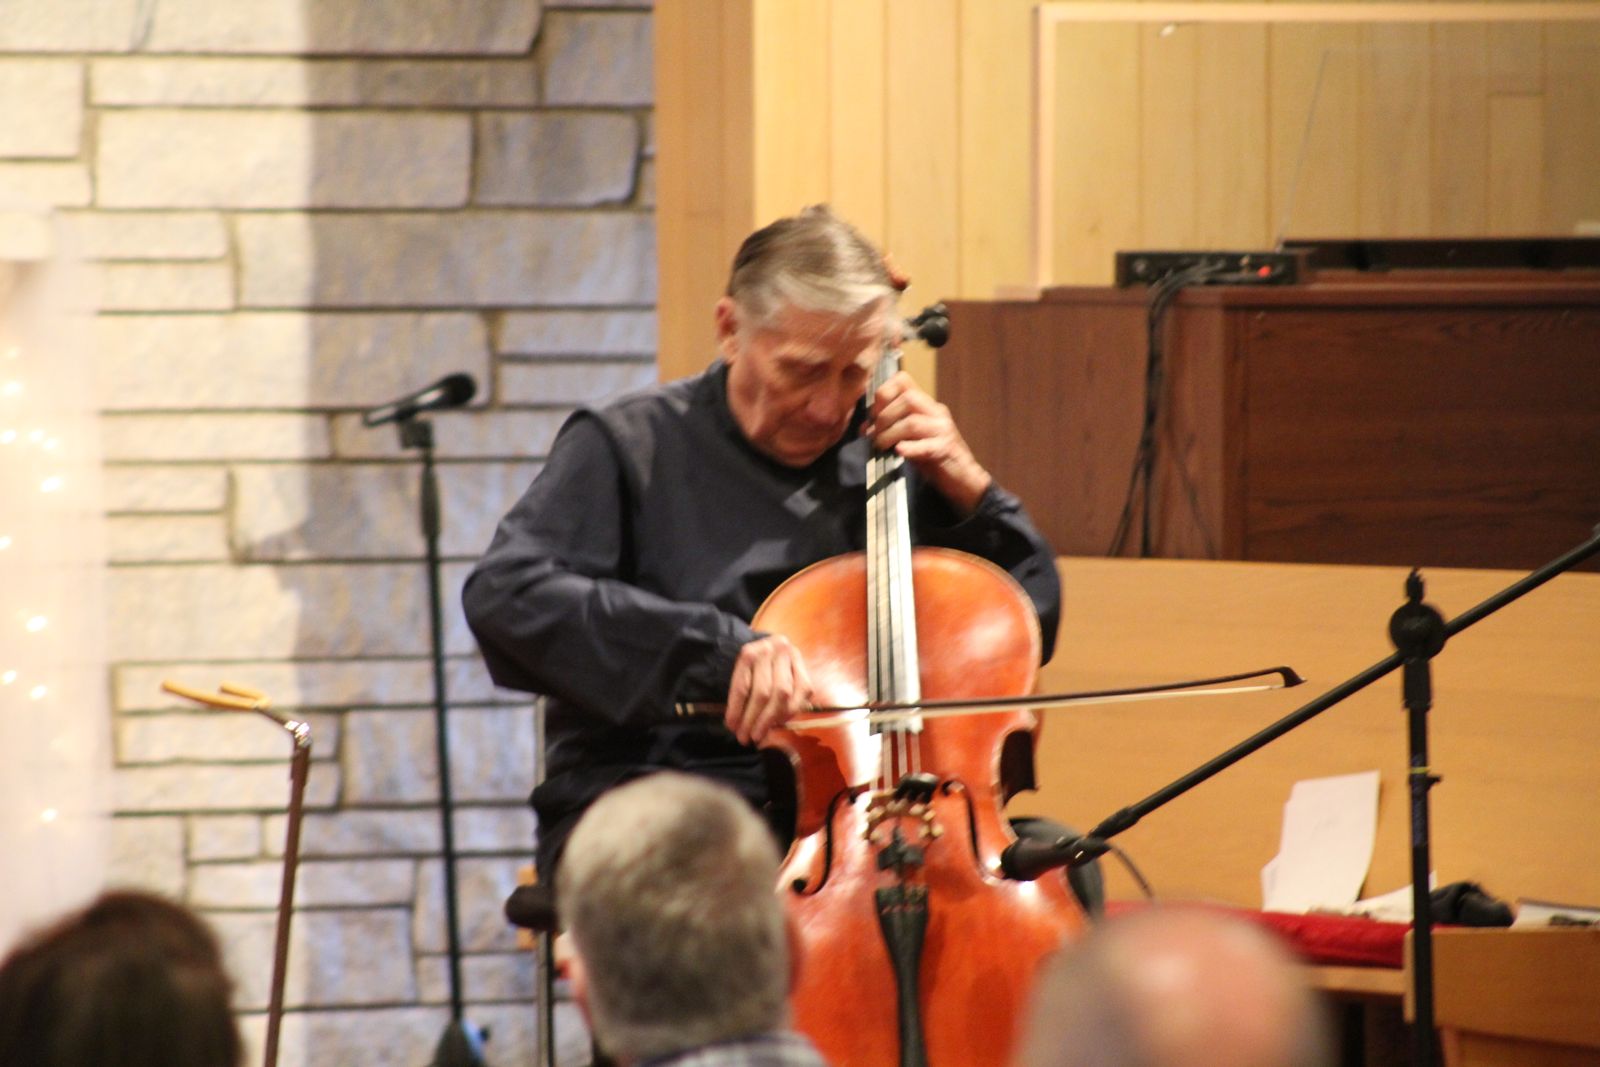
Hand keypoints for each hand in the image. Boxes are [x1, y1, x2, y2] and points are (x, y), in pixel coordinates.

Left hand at [725, 635, 814, 745]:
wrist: (770, 648)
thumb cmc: (751, 667)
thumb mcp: (740, 674)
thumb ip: (740, 694)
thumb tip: (735, 725)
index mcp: (748, 652)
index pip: (742, 686)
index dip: (737, 710)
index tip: (732, 727)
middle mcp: (771, 650)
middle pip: (763, 692)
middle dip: (754, 720)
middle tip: (745, 737)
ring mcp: (790, 656)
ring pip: (783, 694)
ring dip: (771, 720)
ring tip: (759, 734)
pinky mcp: (804, 667)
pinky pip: (801, 693)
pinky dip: (790, 711)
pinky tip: (778, 722)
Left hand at [866, 371, 990, 515]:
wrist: (962, 478)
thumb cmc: (934, 457)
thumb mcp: (910, 438)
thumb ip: (891, 429)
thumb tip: (866, 428)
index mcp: (926, 405)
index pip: (903, 380)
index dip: (884, 393)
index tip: (874, 414)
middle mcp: (936, 412)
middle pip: (908, 399)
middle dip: (884, 416)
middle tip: (875, 435)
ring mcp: (943, 430)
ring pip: (913, 422)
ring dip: (890, 434)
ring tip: (881, 447)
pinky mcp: (946, 449)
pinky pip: (926, 446)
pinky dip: (910, 448)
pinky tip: (899, 451)